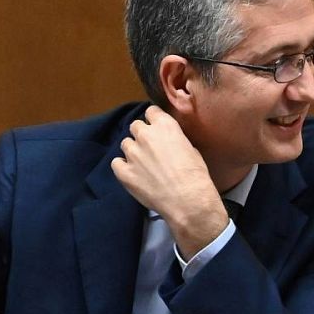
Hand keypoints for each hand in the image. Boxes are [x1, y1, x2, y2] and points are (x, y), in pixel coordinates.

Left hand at [111, 105, 227, 258]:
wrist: (188, 201)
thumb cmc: (196, 176)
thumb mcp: (192, 150)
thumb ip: (175, 140)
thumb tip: (168, 143)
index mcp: (165, 126)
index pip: (151, 111)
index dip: (154, 120)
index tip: (157, 128)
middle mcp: (145, 135)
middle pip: (135, 126)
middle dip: (142, 134)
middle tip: (151, 148)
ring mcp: (132, 153)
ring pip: (125, 144)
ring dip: (133, 151)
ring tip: (143, 164)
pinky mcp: (123, 172)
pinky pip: (117, 163)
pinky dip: (123, 167)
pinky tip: (134, 174)